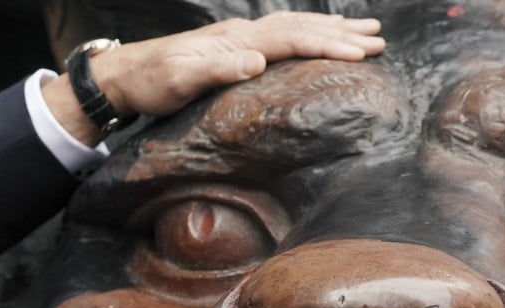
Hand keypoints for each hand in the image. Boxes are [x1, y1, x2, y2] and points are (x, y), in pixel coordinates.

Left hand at [96, 12, 384, 116]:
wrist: (125, 75)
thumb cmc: (153, 84)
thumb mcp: (180, 80)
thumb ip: (218, 68)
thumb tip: (258, 60)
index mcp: (237, 41)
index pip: (292, 39)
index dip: (328, 44)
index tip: (361, 53)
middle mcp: (243, 33)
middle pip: (302, 26)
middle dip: (343, 33)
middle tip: (379, 39)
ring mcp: (241, 37)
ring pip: (296, 26)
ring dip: (333, 28)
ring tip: (366, 31)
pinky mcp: (237, 46)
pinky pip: (285, 33)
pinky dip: (310, 32)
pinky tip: (321, 35)